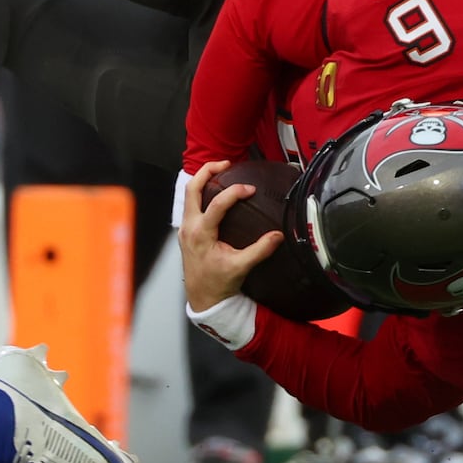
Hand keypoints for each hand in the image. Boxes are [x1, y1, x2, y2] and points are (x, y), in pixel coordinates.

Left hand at [179, 160, 283, 312]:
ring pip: (189, 195)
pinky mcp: (187, 231)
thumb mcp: (241, 267)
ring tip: (220, 172)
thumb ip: (260, 250)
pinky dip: (201, 193)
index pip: (216, 204)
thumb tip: (277, 236)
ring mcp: (185, 228)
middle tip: (226, 164)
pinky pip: (191, 204)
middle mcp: (189, 227)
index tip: (250, 189)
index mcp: (201, 233)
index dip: (234, 192)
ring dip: (203, 180)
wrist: (202, 298)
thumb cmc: (217, 283)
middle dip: (207, 171)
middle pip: (192, 188)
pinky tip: (215, 193)